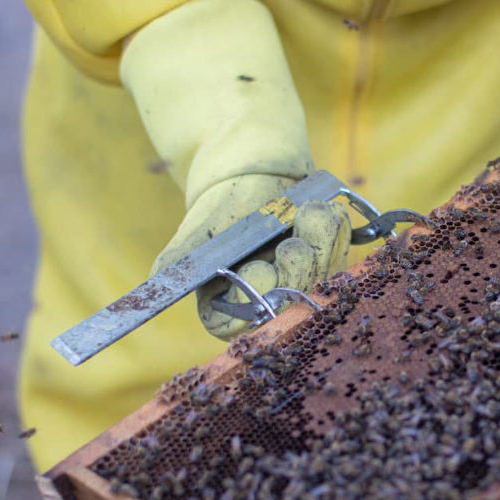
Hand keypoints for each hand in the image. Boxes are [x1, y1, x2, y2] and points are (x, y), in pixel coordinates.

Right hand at [121, 0, 338, 337]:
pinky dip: (335, 231)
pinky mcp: (330, 262)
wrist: (255, 173)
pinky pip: (344, 257)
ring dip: (320, 245)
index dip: (255, 303)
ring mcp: (304, 283)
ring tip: (308, 213)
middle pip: (292, 306)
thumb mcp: (197, 233)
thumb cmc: (221, 206)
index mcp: (235, 306)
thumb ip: (178, 263)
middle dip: (296, 272)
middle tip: (290, 244)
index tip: (257, 269)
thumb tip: (155, 285)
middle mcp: (273, 302)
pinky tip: (321, 209)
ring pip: (323, 281)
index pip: (244, 326)